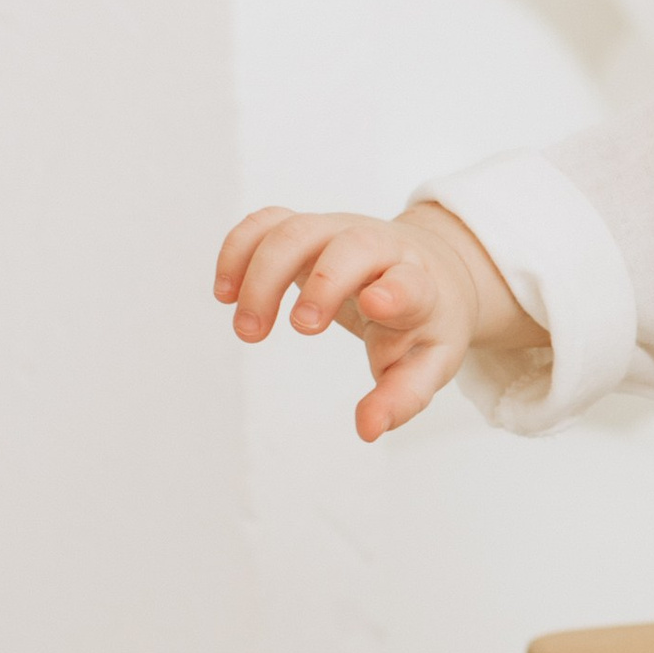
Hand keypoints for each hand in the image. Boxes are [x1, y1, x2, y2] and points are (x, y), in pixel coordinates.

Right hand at [212, 200, 518, 442]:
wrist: (429, 269)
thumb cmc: (423, 323)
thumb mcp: (427, 364)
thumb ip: (400, 398)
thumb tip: (367, 429)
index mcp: (419, 285)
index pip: (411, 282)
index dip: (395, 292)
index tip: (375, 306)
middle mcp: (379, 249)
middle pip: (350, 245)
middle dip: (321, 282)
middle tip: (299, 330)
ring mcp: (339, 232)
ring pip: (297, 230)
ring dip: (263, 274)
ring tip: (246, 329)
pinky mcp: (308, 229)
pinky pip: (267, 223)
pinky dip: (239, 249)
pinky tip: (224, 292)